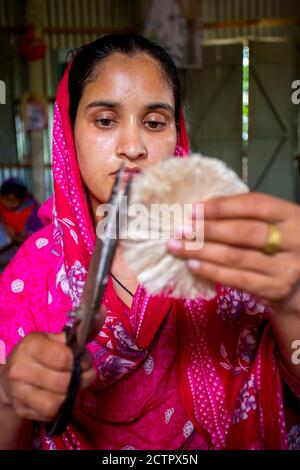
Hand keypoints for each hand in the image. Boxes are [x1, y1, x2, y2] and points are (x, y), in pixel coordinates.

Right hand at [0, 331, 94, 421]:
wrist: (10, 375)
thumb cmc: (35, 354)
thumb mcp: (49, 339)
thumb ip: (69, 340)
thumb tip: (91, 338)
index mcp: (30, 347)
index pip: (63, 358)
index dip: (81, 361)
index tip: (85, 362)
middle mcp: (20, 370)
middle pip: (62, 383)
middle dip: (80, 380)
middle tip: (85, 376)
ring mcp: (18, 392)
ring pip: (54, 404)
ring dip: (70, 397)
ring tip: (73, 388)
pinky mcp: (21, 410)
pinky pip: (49, 415)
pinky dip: (60, 408)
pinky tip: (62, 397)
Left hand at [167, 192, 299, 315]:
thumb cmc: (281, 244)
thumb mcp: (275, 222)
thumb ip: (247, 215)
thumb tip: (202, 209)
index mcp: (291, 215)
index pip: (255, 205)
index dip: (223, 206)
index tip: (194, 209)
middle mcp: (293, 240)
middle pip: (243, 232)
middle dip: (208, 230)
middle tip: (181, 230)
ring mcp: (285, 267)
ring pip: (236, 257)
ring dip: (202, 251)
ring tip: (178, 247)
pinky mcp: (275, 289)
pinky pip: (237, 279)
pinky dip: (212, 272)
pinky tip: (193, 265)